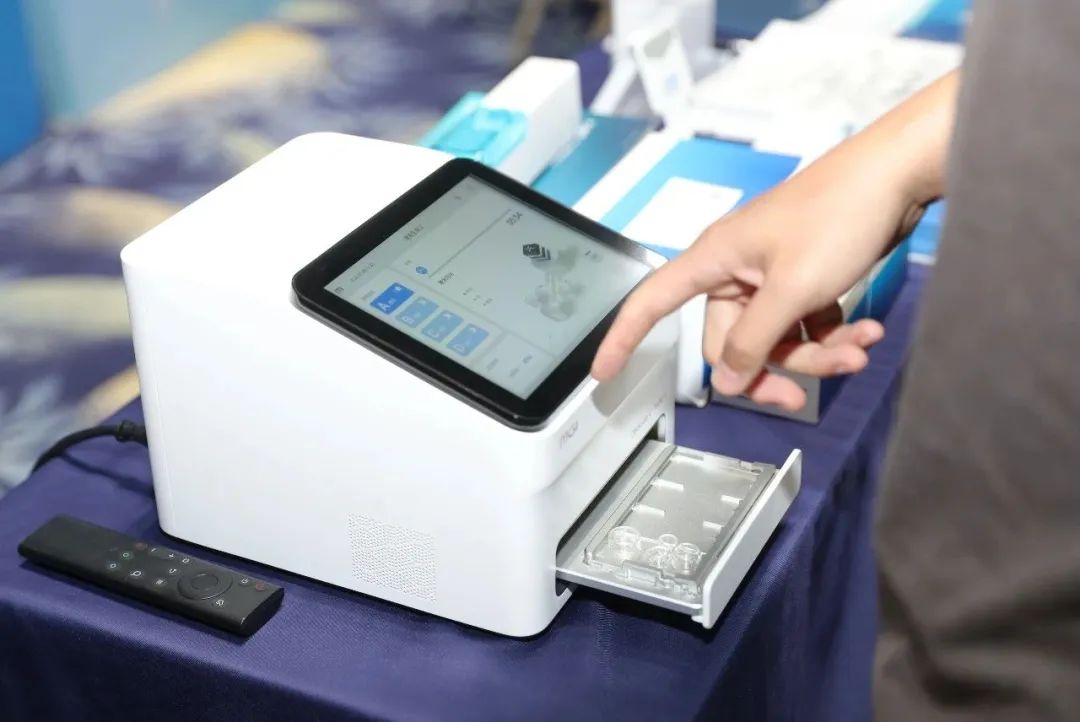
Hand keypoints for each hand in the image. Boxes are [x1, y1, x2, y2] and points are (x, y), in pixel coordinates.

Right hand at [590, 73, 956, 410]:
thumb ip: (754, 340)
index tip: (602, 373)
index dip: (622, 338)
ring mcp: (771, 273)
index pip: (650, 302)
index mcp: (714, 259)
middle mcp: (736, 268)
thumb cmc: (839, 213)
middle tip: (806, 391)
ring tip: (859, 349)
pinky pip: (804, 322)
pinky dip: (833, 334)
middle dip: (776, 366)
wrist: (898, 175)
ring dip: (817, 353)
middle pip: (732, 340)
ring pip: (776, 337)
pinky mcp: (804, 275)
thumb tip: (725, 379)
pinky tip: (865, 333)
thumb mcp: (791, 288)